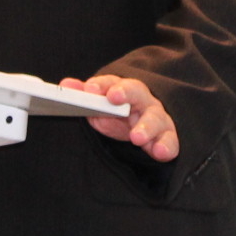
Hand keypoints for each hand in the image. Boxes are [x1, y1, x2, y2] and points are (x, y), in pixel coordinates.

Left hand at [62, 74, 178, 163]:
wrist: (145, 126)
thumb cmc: (120, 114)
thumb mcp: (100, 105)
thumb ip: (83, 96)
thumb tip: (65, 85)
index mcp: (123, 90)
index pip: (112, 82)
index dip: (101, 85)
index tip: (90, 89)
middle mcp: (142, 100)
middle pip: (137, 93)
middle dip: (126, 94)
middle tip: (113, 98)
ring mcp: (157, 118)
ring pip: (155, 118)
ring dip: (146, 126)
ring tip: (137, 137)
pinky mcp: (167, 138)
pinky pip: (170, 141)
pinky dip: (166, 146)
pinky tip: (160, 152)